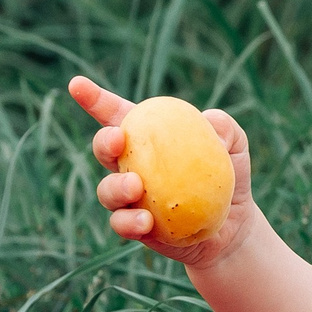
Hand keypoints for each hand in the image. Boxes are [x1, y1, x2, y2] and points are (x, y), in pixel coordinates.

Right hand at [68, 75, 256, 268]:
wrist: (235, 226)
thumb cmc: (228, 176)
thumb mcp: (234, 145)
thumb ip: (224, 127)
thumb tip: (209, 121)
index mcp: (148, 137)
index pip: (116, 114)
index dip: (94, 99)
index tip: (77, 84)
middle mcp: (131, 165)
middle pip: (103, 149)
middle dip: (103, 141)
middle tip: (118, 140)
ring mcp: (130, 198)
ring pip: (106, 190)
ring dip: (115, 187)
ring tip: (135, 186)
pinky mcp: (136, 227)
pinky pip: (121, 224)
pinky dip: (129, 222)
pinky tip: (146, 221)